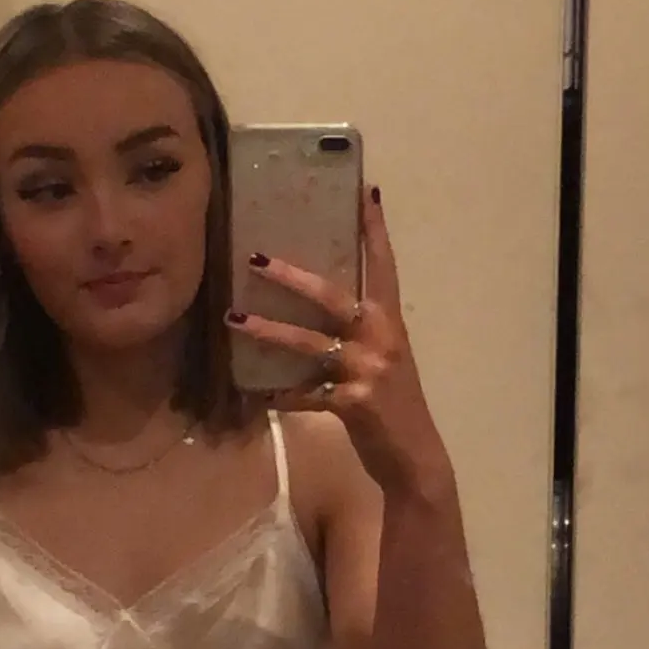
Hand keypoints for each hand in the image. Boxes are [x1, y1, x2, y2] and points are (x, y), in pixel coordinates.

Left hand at [225, 186, 448, 493]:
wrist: (414, 457)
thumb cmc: (393, 405)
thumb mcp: (384, 360)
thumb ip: (357, 334)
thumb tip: (315, 309)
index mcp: (391, 323)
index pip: (384, 266)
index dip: (374, 229)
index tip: (365, 190)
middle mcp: (381, 339)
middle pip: (333, 298)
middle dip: (293, 277)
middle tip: (255, 257)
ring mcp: (368, 371)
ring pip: (310, 344)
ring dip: (269, 331)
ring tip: (233, 318)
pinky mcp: (353, 404)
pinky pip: (306, 396)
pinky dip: (280, 395)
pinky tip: (257, 394)